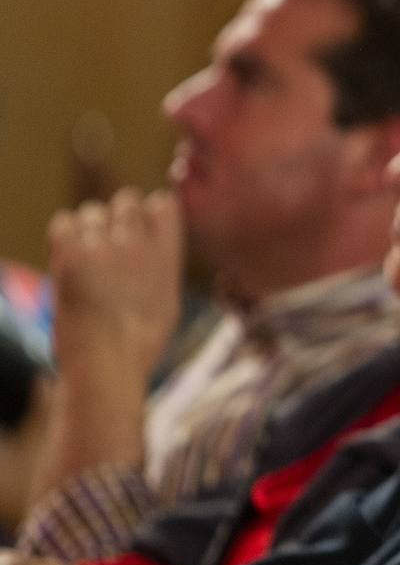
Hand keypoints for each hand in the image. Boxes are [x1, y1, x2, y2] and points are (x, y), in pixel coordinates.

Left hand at [49, 188, 183, 380]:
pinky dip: (64, 236)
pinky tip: (68, 260)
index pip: (163, 203)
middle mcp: (139, 242)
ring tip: (87, 261)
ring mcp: (104, 245)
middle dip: (118, 217)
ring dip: (89, 229)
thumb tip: (155, 249)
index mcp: (168, 253)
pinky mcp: (71, 254)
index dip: (151, 213)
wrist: (108, 364)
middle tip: (108, 246)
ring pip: (93, 211)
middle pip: (127, 199)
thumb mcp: (169, 301)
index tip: (142, 231)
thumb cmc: (140, 344)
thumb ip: (163, 266)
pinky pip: (63, 222)